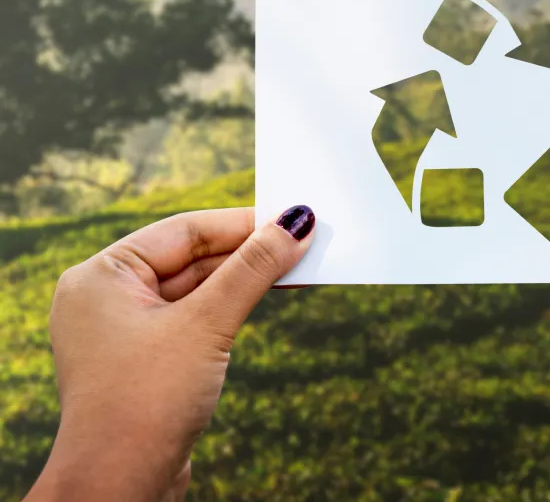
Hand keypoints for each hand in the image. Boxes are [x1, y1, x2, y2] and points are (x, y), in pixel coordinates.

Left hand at [26, 204, 315, 501]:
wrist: (119, 489)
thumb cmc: (145, 403)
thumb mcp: (207, 324)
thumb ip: (253, 269)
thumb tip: (297, 222)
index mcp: (102, 276)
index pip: (184, 230)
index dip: (242, 223)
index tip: (292, 216)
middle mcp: (108, 297)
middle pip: (192, 256)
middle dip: (248, 251)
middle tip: (304, 240)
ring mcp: (126, 330)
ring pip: (198, 287)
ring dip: (245, 278)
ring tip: (298, 264)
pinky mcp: (148, 359)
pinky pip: (196, 316)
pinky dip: (232, 306)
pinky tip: (267, 296)